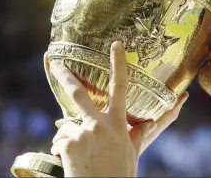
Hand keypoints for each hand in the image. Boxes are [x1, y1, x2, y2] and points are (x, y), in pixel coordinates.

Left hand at [49, 41, 187, 176]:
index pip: (120, 87)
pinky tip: (73, 161)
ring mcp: (82, 133)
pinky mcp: (67, 145)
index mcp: (118, 123)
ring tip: (82, 154)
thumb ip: (138, 133)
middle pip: (79, 94)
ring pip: (68, 123)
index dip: (118, 64)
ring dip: (71, 135)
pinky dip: (64, 148)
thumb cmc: (120, 173)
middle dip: (66, 76)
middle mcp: (99, 124)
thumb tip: (154, 121)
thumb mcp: (133, 151)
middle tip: (55, 62)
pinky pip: (61, 140)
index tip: (115, 45)